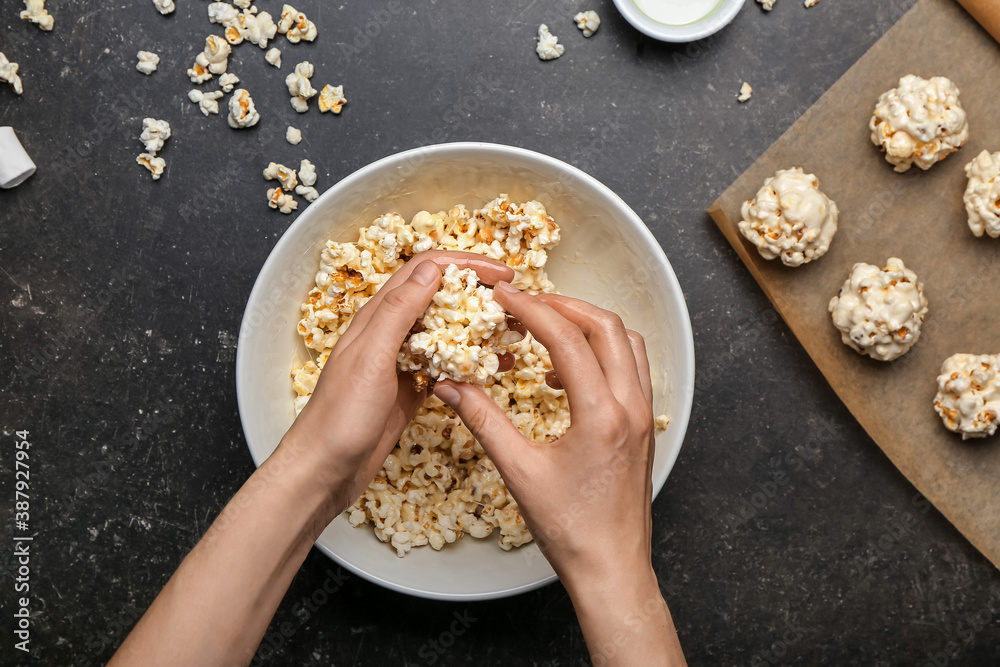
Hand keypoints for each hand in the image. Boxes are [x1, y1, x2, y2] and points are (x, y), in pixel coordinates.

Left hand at [281, 251, 513, 514]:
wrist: (323, 471)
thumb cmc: (339, 416)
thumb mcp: (371, 356)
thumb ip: (398, 311)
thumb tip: (432, 270)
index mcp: (378, 316)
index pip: (426, 271)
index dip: (466, 265)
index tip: (503, 274)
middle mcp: (391, 333)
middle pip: (441, 297)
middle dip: (479, 294)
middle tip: (517, 304)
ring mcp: (402, 362)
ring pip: (447, 332)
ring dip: (479, 328)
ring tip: (513, 335)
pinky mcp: (412, 390)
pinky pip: (447, 367)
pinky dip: (471, 362)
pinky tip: (492, 370)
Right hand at [432, 283, 684, 664]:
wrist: (610, 567)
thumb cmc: (569, 529)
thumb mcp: (518, 471)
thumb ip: (483, 420)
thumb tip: (450, 385)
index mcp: (601, 415)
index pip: (567, 339)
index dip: (532, 310)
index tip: (505, 297)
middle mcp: (631, 407)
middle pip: (606, 327)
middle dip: (564, 307)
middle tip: (526, 304)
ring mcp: (643, 416)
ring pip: (626, 343)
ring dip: (588, 326)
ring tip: (548, 330)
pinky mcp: (643, 427)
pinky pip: (631, 369)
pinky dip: (602, 354)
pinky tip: (567, 374)